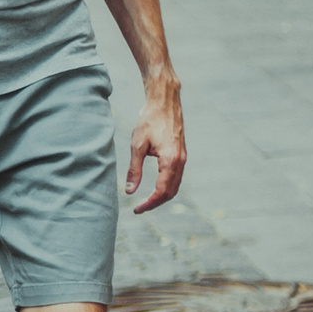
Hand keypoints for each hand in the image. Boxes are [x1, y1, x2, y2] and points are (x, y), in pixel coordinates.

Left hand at [127, 75, 185, 212]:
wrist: (165, 102)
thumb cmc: (149, 120)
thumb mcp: (137, 146)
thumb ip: (134, 170)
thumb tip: (129, 191)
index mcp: (170, 161)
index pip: (162, 191)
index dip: (149, 203)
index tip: (136, 209)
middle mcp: (180, 161)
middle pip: (171, 192)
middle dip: (156, 203)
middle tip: (139, 208)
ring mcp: (183, 157)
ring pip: (175, 185)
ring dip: (162, 196)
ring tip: (146, 201)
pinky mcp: (181, 153)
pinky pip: (176, 176)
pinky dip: (167, 186)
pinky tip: (155, 187)